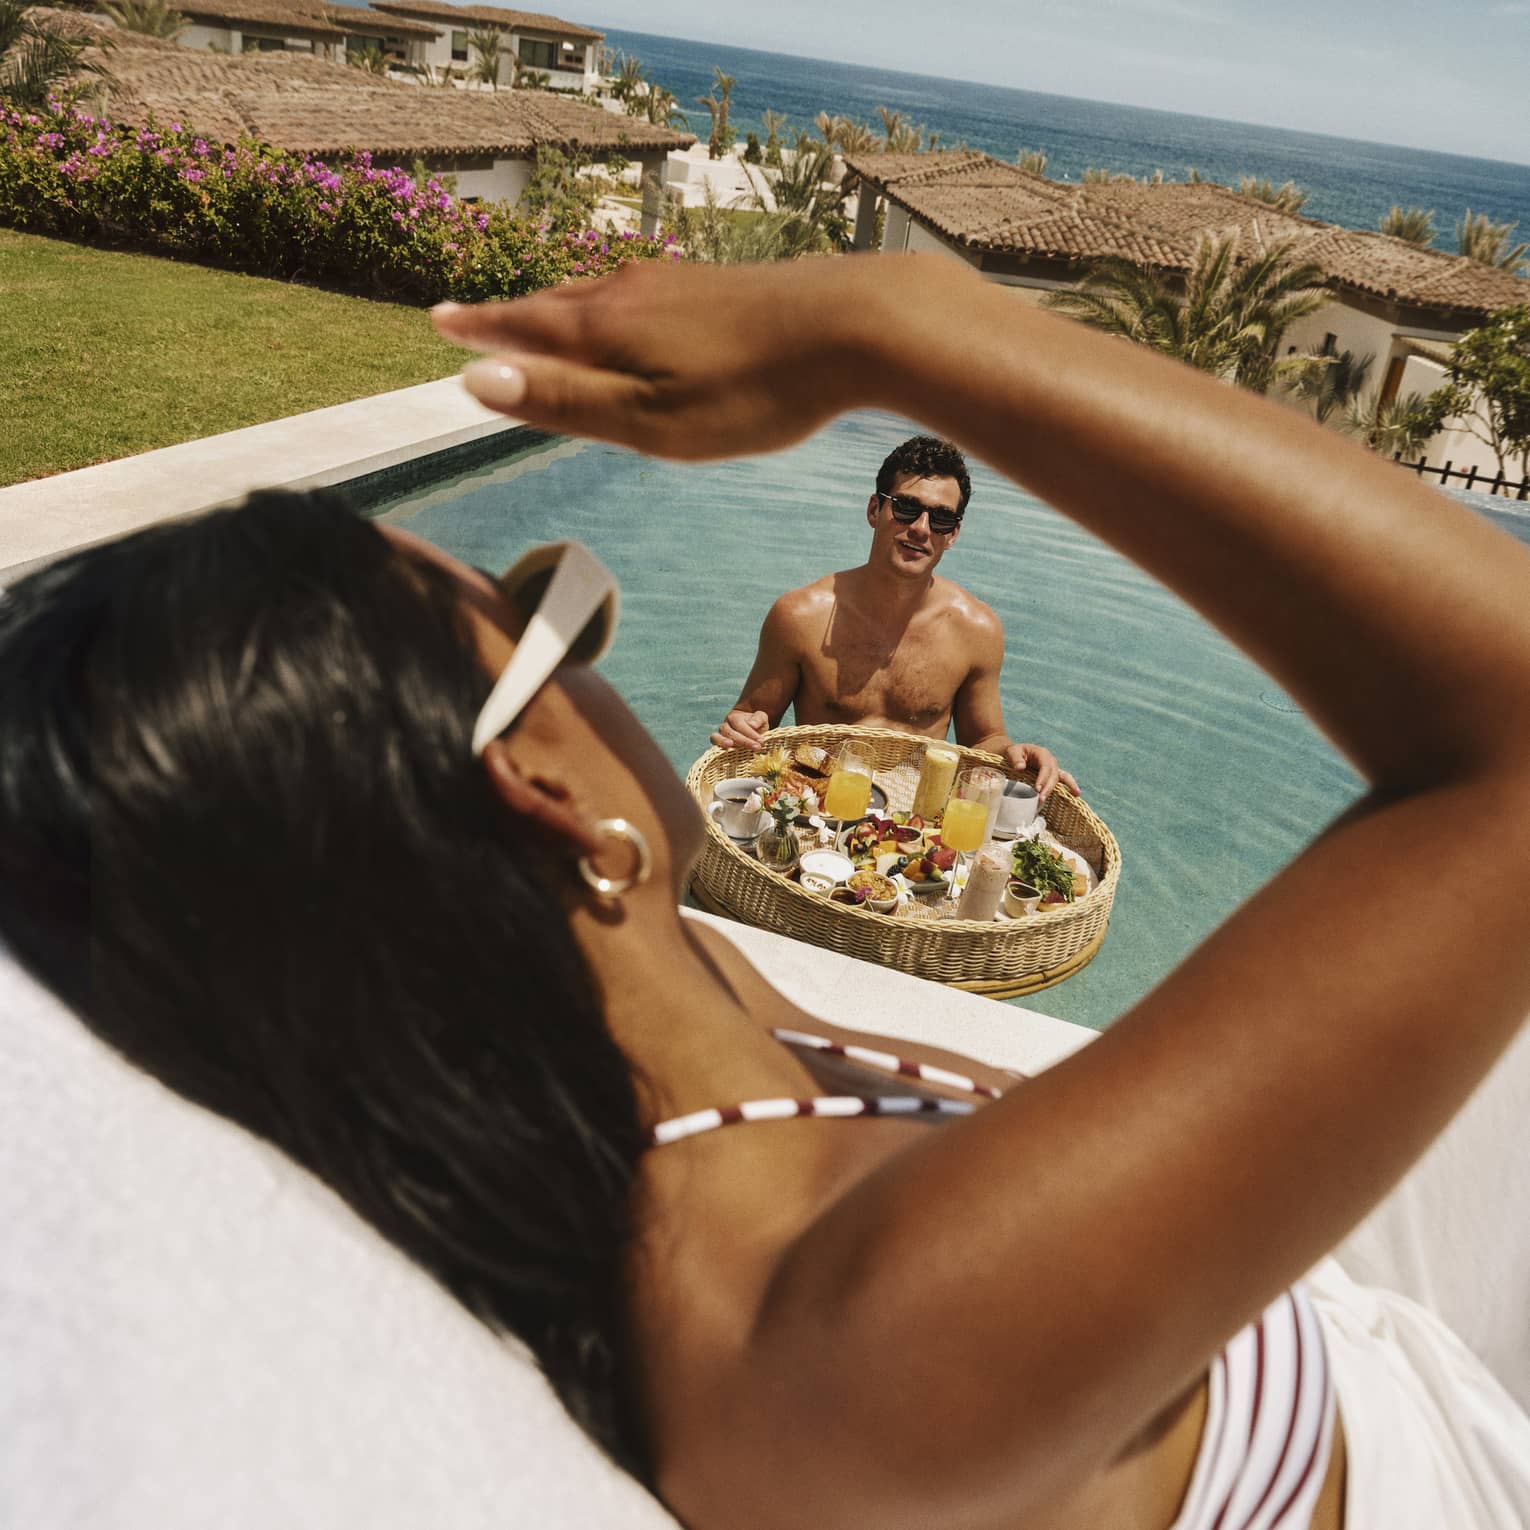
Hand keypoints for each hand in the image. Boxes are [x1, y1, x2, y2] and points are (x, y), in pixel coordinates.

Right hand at [432, 258, 946, 459]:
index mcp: (605, 330)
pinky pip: (643, 297)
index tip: (438, 319)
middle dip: (513, 317)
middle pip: (556, 307)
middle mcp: (631, 294)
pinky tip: (634, 314)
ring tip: (543, 316)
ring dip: (563, 309)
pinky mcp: (717, 286)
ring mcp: (676, 284)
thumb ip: (564, 401)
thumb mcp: (648, 420)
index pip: (522, 327)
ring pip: (601, 297)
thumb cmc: (752, 388)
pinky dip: (614, 309)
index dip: (479, 329)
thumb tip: (476, 379)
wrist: (853, 325)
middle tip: (476, 318)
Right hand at [711, 709, 769, 751]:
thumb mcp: (761, 718)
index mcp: (734, 717)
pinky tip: (726, 751)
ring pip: (716, 737)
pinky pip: (714, 745)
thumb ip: (758, 719)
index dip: (749, 733)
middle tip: (757, 747)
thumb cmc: (756, 724)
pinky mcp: (719, 745)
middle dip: (743, 740)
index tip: (761, 741)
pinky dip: (718, 747)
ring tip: (730, 745)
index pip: (739, 723)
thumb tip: (752, 725)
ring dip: (723, 741)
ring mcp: (720, 735)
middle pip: (729, 731)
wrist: (749, 730)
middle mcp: (725, 725)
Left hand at [1004, 743, 1077, 800]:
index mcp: (1042, 754)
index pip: (1045, 767)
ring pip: (1061, 777)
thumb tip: (1020, 767)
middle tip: (1041, 799)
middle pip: (1053, 775)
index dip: (1043, 778)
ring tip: (1068, 797)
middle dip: (1048, 787)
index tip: (1037, 789)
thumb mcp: (1012, 752)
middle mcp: (1050, 760)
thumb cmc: (1014, 753)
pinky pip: (1064, 779)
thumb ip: (1015, 759)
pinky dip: (1070, 785)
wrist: (1016, 754)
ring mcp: (1053, 767)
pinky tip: (1076, 794)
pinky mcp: (1053, 774)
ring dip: (1061, 788)